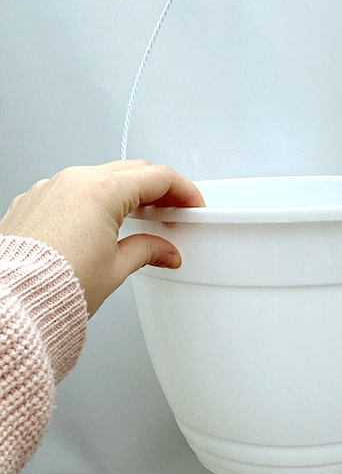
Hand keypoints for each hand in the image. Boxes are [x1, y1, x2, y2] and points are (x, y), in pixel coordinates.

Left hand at [0, 160, 204, 316]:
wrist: (12, 303)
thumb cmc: (53, 287)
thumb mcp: (116, 269)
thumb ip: (147, 251)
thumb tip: (163, 251)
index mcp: (101, 191)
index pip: (158, 177)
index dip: (184, 191)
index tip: (192, 205)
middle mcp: (74, 180)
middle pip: (132, 171)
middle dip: (157, 188)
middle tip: (172, 210)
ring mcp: (50, 187)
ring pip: (100, 175)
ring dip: (124, 191)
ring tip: (139, 217)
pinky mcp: (33, 200)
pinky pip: (72, 188)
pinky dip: (93, 199)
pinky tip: (101, 222)